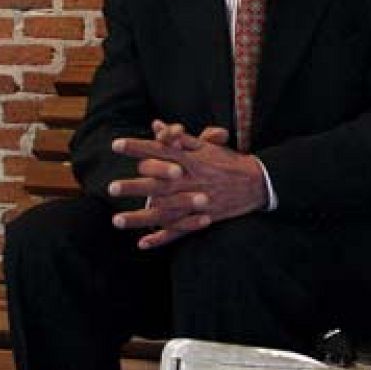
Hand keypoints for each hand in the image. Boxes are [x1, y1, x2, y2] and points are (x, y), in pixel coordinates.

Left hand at [108, 120, 265, 248]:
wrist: (259, 183)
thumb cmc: (229, 162)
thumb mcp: (208, 146)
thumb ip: (180, 138)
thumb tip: (157, 126)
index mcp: (192, 160)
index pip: (162, 151)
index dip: (139, 147)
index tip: (116, 144)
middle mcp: (192, 181)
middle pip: (160, 184)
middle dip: (136, 186)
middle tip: (112, 188)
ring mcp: (197, 202)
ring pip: (166, 211)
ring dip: (141, 218)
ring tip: (117, 220)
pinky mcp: (203, 218)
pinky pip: (180, 231)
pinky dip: (162, 238)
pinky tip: (142, 243)